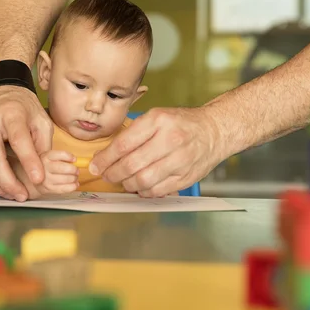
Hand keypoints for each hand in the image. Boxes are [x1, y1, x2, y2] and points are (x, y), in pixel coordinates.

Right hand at [0, 85, 52, 201]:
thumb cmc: (22, 108)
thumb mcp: (41, 120)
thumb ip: (42, 144)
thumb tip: (41, 170)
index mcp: (9, 112)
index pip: (18, 140)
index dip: (29, 161)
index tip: (39, 178)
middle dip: (8, 182)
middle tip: (22, 195)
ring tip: (12, 194)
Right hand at [9, 150, 78, 199]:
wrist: (29, 179)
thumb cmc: (43, 166)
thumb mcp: (47, 156)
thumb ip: (59, 157)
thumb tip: (75, 160)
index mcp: (44, 156)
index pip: (58, 155)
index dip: (68, 156)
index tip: (74, 159)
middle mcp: (43, 167)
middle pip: (63, 168)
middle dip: (73, 170)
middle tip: (76, 170)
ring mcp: (45, 179)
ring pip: (65, 178)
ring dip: (74, 178)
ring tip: (75, 177)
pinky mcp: (48, 189)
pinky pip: (63, 189)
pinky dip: (72, 187)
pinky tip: (75, 184)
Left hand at [89, 107, 223, 196]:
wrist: (214, 131)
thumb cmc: (181, 123)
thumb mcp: (156, 117)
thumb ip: (133, 133)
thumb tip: (106, 154)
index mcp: (158, 121)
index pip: (124, 144)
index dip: (105, 158)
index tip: (96, 165)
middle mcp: (170, 140)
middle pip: (131, 165)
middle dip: (112, 174)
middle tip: (106, 175)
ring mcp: (180, 160)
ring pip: (143, 181)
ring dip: (127, 184)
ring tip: (122, 180)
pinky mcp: (186, 177)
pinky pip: (157, 191)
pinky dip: (144, 192)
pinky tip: (140, 186)